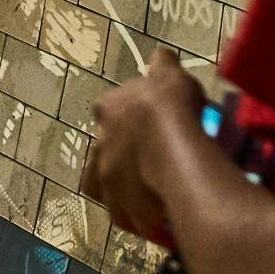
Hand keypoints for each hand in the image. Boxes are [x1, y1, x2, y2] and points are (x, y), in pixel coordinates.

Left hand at [81, 48, 203, 247]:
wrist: (173, 149)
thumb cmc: (170, 106)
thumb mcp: (171, 74)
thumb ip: (164, 66)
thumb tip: (161, 54)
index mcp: (109, 109)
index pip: (107, 108)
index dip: (123, 113)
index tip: (140, 117)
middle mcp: (100, 144)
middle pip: (101, 151)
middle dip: (118, 156)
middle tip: (143, 160)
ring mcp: (107, 179)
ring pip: (102, 188)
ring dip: (117, 190)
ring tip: (139, 194)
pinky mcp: (120, 208)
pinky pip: (123, 216)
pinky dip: (135, 217)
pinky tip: (151, 219)